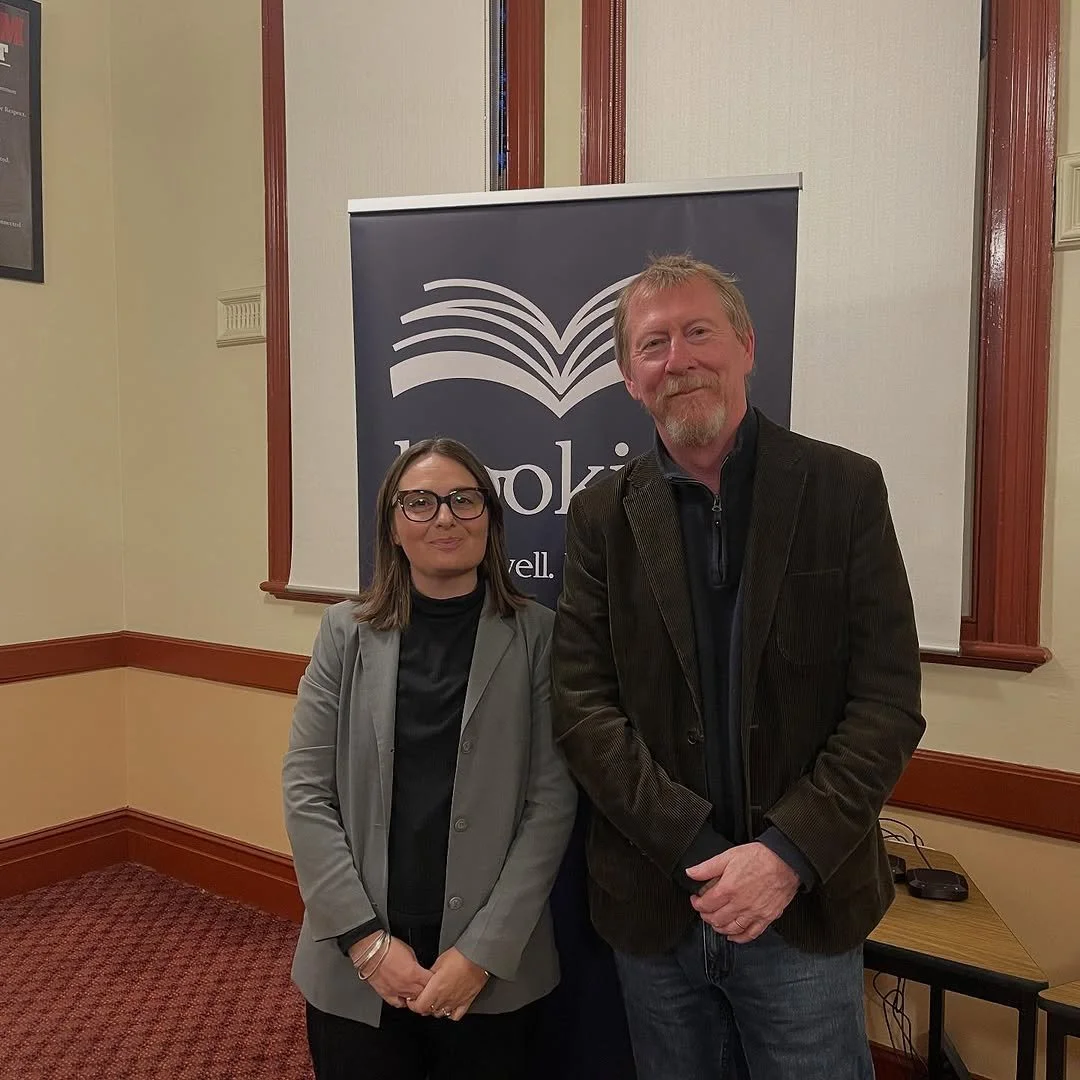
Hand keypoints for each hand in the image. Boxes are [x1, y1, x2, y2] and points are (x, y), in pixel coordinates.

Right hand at [350, 933, 431, 1008]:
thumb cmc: (389, 948)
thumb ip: (417, 965)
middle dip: (428, 992)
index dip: (436, 982)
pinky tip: (405, 998)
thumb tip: (420, 970)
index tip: (437, 980)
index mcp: (415, 974)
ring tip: (418, 993)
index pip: (432, 983)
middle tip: (429, 988)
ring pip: (412, 1001)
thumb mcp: (410, 952)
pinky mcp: (386, 994)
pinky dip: (403, 1002)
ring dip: (417, 997)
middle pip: (424, 995)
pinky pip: (398, 1004)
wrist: (372, 951)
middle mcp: (407, 986)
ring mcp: (397, 992)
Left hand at [408, 947, 489, 1020]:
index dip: (413, 1004)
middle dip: (422, 1005)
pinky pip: (455, 1016)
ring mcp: (455, 1002)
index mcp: (435, 989)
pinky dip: (450, 1014)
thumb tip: (424, 980)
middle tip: (422, 998)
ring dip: (434, 1010)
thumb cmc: (459, 956)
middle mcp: (444, 999)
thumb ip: (429, 975)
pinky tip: (448, 1007)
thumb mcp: (438, 962)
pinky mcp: (466, 1002)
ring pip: (440, 1014)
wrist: (477, 957)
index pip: (419, 1006)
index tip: (411, 999)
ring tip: (434, 1001)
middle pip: (428, 1011)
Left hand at [685, 842, 799, 943]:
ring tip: (716, 921)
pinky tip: (734, 935)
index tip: (695, 900)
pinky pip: (750, 934)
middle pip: (716, 919)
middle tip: (704, 910)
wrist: (785, 862)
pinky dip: (739, 938)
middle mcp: (740, 904)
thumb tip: (691, 872)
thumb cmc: (759, 857)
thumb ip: (707, 867)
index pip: (705, 904)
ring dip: (719, 927)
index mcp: (728, 889)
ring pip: (731, 929)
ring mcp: (753, 913)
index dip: (696, 904)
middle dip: (706, 916)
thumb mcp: (728, 856)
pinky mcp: (766, 918)